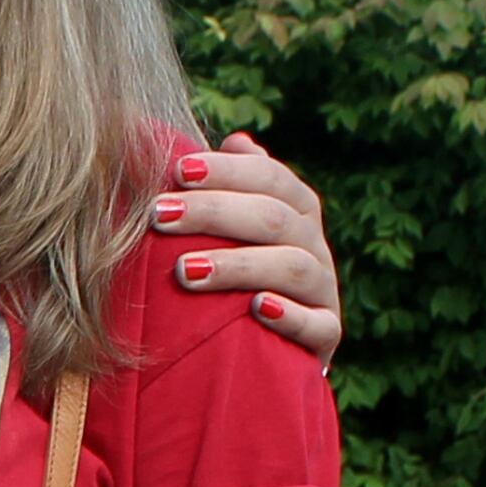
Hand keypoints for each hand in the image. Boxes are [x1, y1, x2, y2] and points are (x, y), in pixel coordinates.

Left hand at [153, 134, 340, 366]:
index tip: (176, 170)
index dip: (225, 171)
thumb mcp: (234, 231)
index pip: (269, 177)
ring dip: (238, 265)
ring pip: (292, 267)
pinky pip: (317, 325)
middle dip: (214, 213)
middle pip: (273, 218)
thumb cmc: (236, 276)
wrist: (268, 347)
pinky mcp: (326, 336)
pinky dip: (289, 316)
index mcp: (296, 210)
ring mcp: (323, 291)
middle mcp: (314, 245)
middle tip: (159, 216)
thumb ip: (233, 187)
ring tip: (184, 271)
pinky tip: (256, 309)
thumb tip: (235, 140)